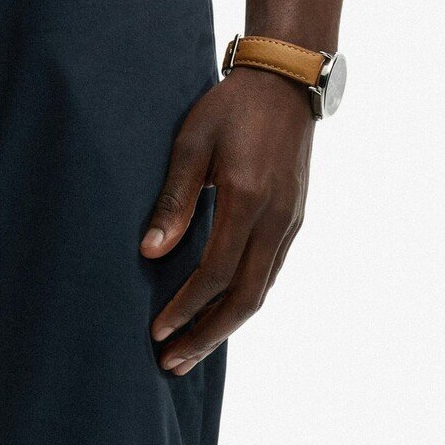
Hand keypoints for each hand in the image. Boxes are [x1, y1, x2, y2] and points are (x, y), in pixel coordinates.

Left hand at [141, 69, 313, 375]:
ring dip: (224, 326)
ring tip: (190, 350)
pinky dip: (241, 302)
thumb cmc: (231, 106)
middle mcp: (276, 219)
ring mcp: (290, 222)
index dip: (186, 309)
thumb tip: (150, 254)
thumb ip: (173, 200)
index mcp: (249, 199)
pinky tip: (217, 315)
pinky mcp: (294, 221)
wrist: (287, 80)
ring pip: (260, 292)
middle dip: (206, 336)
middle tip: (172, 364)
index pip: (215, 274)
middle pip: (244, 299)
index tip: (157, 333)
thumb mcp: (191, 144)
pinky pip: (268, 275)